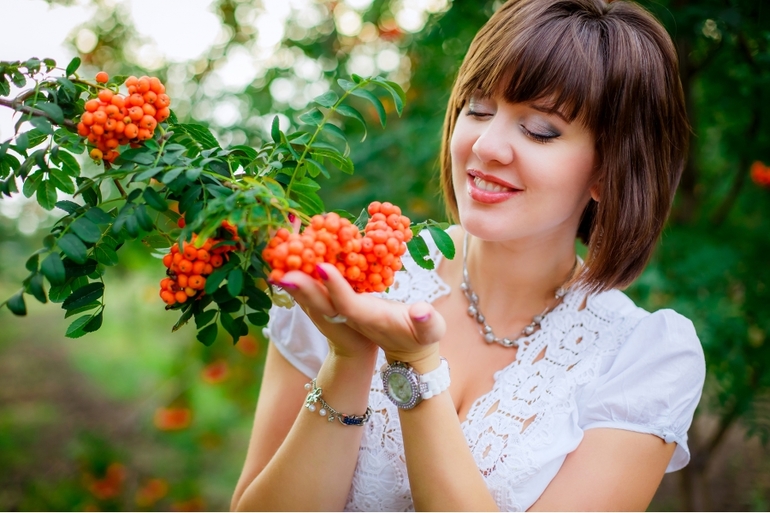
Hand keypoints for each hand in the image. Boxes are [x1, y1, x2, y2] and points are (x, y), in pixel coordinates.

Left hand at [276, 263, 446, 370]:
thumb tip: (421, 313)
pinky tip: (290, 255)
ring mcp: (338, 313)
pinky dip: (300, 274)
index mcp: (368, 319)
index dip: (335, 288)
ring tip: (277, 256)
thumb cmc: (422, 336)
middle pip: (320, 301)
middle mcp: (347, 317)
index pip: (347, 305)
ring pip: (312, 295)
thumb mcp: (429, 331)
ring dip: (295, 277)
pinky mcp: (335, 306)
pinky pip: (313, 289)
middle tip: (280, 268)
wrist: (406, 348)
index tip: (321, 268)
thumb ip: (426, 322)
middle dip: (301, 284)